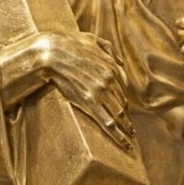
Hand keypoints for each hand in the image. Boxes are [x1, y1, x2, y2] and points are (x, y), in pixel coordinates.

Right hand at [34, 31, 134, 149]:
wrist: (53, 52)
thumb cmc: (69, 44)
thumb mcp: (93, 39)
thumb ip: (109, 49)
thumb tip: (121, 62)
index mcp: (112, 67)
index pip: (123, 89)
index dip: (124, 101)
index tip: (125, 110)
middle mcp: (110, 81)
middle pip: (122, 103)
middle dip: (126, 116)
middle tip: (130, 128)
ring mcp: (101, 92)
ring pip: (118, 115)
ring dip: (126, 128)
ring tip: (129, 138)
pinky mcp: (90, 103)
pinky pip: (108, 123)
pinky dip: (119, 136)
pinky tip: (125, 144)